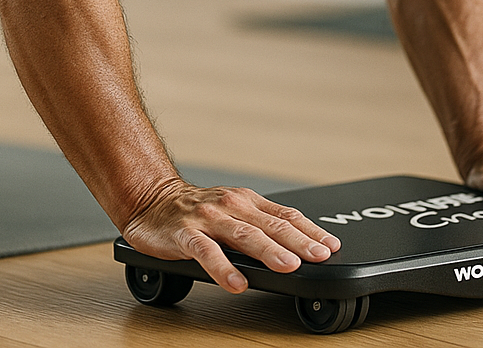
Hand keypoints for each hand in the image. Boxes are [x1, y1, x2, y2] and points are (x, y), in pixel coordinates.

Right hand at [120, 179, 341, 292]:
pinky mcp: (185, 235)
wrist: (150, 199)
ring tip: (288, 266)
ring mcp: (208, 220)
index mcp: (246, 201)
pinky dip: (223, 268)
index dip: (310, 230)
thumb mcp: (234, 209)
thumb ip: (263, 224)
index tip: (331, 246)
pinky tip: (236, 283)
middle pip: (270, 225)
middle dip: (298, 241)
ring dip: (268, 251)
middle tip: (319, 256)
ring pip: (243, 235)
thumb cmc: (196, 210)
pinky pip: (206, 252)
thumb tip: (302, 245)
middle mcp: (230, 206)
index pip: (285, 215)